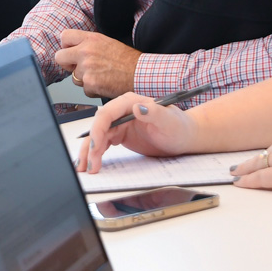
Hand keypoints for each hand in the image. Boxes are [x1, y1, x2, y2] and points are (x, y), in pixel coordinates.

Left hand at [53, 30, 141, 99]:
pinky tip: (104, 84)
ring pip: (73, 77)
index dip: (66, 46)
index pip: (64, 36)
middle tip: (78, 67)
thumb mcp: (107, 42)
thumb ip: (89, 44)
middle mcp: (86, 52)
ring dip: (84, 79)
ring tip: (100, 76)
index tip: (70, 51)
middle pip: (59, 57)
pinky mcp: (89, 84)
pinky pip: (84, 89)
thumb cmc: (127, 60)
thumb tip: (74, 49)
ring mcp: (86, 68)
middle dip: (67, 63)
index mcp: (90, 39)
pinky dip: (93, 89)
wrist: (140, 74)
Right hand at [80, 92, 198, 171]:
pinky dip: (96, 153)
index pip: (106, 114)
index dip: (97, 130)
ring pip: (98, 136)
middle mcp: (121, 111)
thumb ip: (154, 113)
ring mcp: (119, 123)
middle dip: (91, 145)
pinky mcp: (120, 135)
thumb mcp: (169, 121)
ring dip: (90, 151)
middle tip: (90, 164)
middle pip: (98, 126)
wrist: (185, 137)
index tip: (96, 147)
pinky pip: (103, 142)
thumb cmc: (180, 127)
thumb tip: (137, 107)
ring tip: (86, 168)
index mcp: (129, 103)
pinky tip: (93, 163)